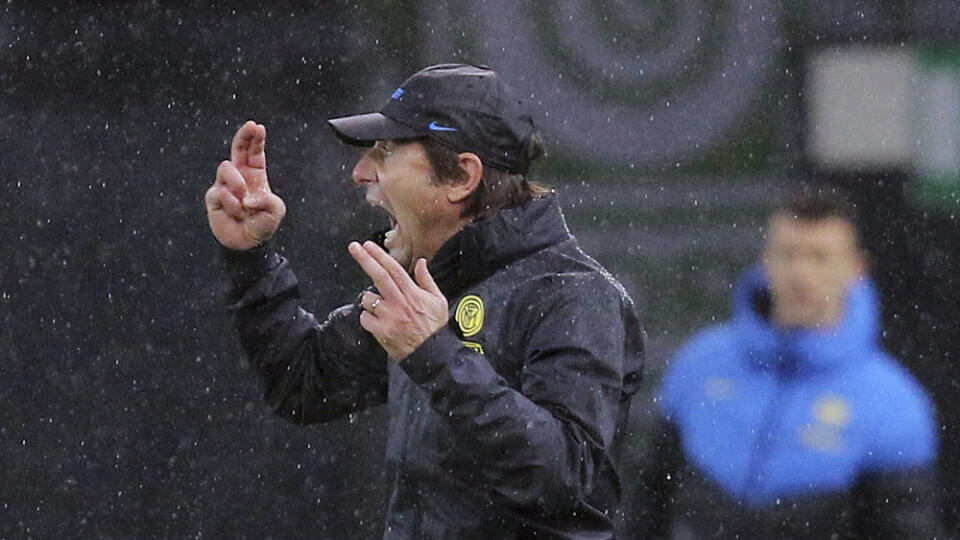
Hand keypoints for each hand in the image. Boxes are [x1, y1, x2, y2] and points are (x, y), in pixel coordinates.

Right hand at [205, 120, 286, 249]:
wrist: (247, 242)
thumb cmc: (262, 223)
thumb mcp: (275, 211)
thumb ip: (267, 200)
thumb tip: (247, 196)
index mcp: (255, 175)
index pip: (254, 152)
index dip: (255, 139)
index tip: (257, 127)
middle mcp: (240, 175)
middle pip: (237, 148)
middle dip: (243, 135)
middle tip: (250, 126)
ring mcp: (225, 184)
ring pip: (226, 168)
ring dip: (238, 184)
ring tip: (244, 202)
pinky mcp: (213, 196)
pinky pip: (220, 191)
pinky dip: (231, 203)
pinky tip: (236, 211)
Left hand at [348, 241, 447, 360]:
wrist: (432, 354)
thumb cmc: (434, 327)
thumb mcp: (438, 300)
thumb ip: (427, 280)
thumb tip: (421, 262)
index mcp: (412, 293)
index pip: (393, 269)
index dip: (380, 256)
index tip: (368, 245)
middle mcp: (399, 302)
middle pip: (378, 276)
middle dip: (365, 259)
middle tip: (354, 247)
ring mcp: (389, 316)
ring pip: (368, 299)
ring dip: (370, 301)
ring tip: (382, 309)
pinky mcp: (381, 331)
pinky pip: (364, 318)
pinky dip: (367, 318)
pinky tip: (378, 322)